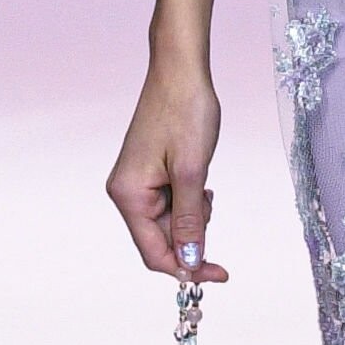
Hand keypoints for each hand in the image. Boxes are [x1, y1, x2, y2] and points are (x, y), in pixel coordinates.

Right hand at [105, 58, 228, 282]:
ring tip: (204, 182)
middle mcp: (125, 192)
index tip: (219, 274)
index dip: (186, 268)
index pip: (154, 252)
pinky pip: (170, 202)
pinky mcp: (148, 172)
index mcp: (128, 195)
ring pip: (169, 220)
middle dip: (191, 232)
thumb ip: (189, 219)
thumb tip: (189, 261)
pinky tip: (198, 178)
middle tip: (211, 201)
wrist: (181, 70)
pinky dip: (189, 199)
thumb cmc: (185, 111)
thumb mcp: (192, 170)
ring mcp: (136, 181)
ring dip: (192, 213)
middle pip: (161, 238)